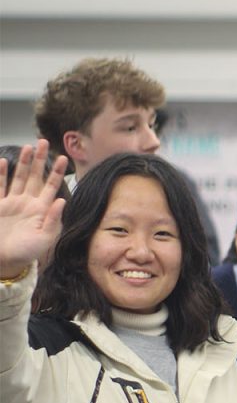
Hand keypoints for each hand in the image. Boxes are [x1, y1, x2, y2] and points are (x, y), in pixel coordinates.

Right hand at [0, 141, 66, 278]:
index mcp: (42, 209)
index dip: (56, 172)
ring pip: (19, 177)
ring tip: (28, 147)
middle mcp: (28, 202)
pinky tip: (2, 161)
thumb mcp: (45, 238)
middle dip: (40, 160)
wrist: (5, 260)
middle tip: (44, 141)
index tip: (63, 157)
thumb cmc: (28, 252)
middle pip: (35, 176)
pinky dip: (0, 174)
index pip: (52, 186)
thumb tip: (62, 200)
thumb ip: (53, 220)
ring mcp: (12, 202)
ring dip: (24, 163)